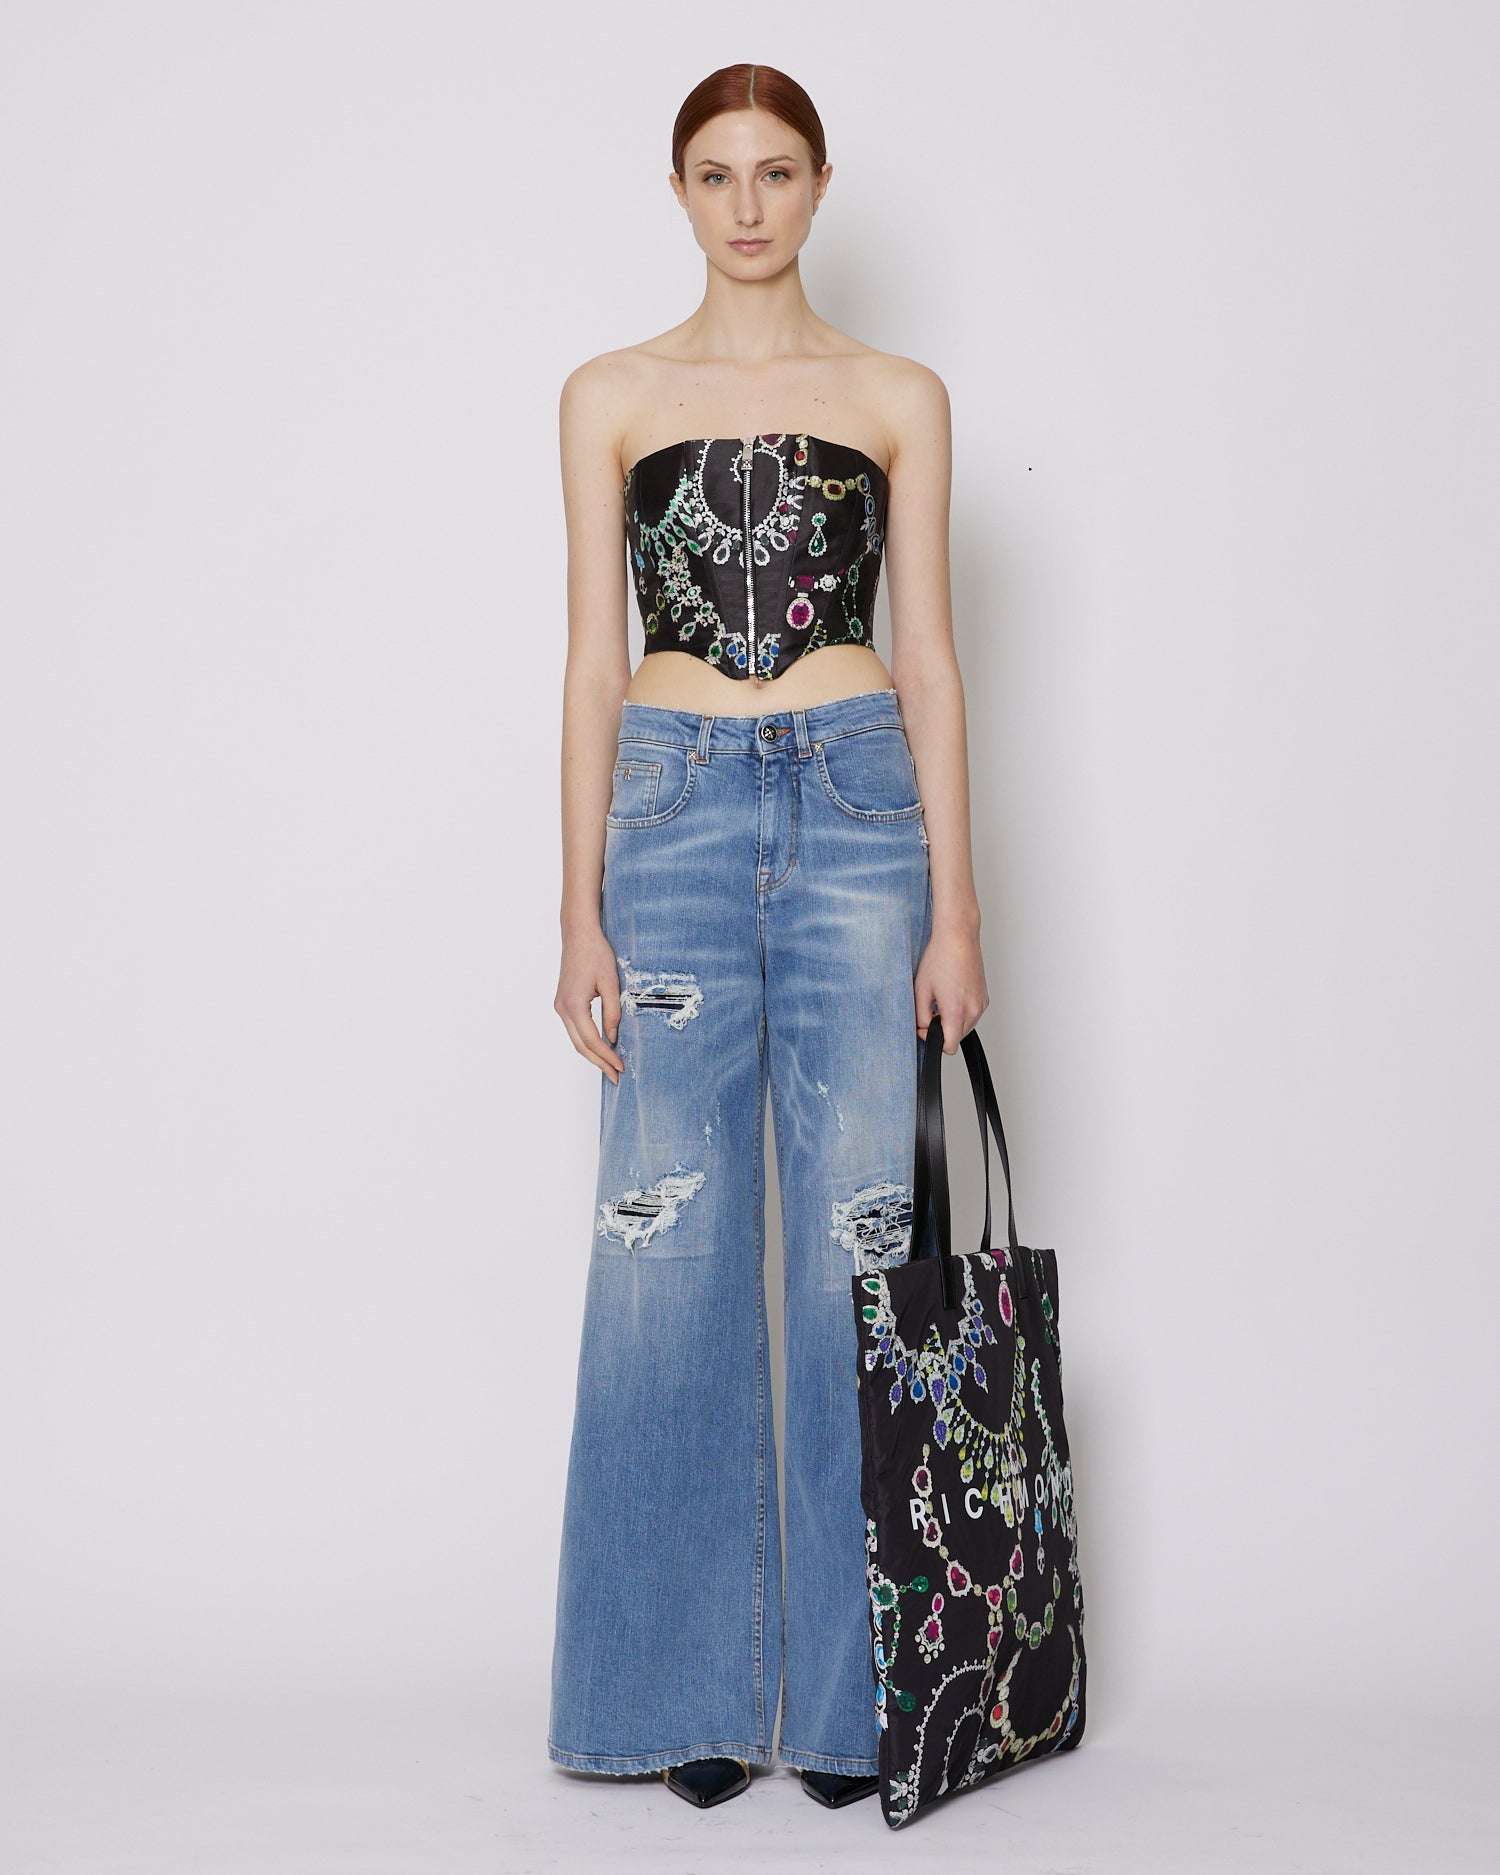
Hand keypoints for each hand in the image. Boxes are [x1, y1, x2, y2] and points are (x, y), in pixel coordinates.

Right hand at [555, 927, 624, 1082]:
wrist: (579, 934)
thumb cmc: (596, 953)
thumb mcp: (611, 982)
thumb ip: (612, 1011)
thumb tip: (613, 1037)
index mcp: (573, 1004)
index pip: (591, 1040)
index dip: (606, 1056)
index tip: (621, 1068)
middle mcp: (562, 1008)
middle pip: (580, 1045)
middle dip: (599, 1062)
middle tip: (616, 1077)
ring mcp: (560, 1005)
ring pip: (575, 1039)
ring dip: (592, 1054)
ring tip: (610, 1067)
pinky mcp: (563, 1002)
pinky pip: (575, 1029)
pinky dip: (587, 1041)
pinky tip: (601, 1047)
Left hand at [914, 921, 989, 1051]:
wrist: (958, 937)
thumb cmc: (940, 958)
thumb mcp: (921, 990)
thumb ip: (921, 1016)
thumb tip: (924, 1028)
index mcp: (957, 1011)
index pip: (949, 1046)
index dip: (933, 1041)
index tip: (924, 1027)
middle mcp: (973, 1010)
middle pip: (957, 1037)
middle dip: (942, 1030)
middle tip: (930, 1009)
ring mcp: (981, 1004)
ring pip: (965, 1027)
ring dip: (952, 1021)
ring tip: (942, 999)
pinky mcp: (984, 998)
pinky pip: (972, 1015)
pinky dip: (961, 1012)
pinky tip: (952, 995)